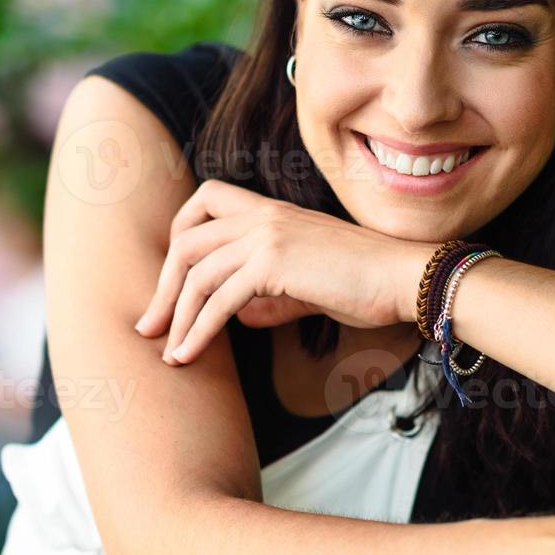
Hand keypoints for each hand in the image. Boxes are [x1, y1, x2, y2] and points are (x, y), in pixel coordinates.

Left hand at [134, 180, 435, 363]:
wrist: (404, 278)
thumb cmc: (365, 283)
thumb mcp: (307, 285)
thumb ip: (270, 295)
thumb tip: (237, 316)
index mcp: (271, 210)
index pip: (205, 200)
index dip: (180, 235)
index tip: (174, 280)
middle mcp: (263, 215)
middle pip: (188, 241)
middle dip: (164, 287)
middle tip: (150, 327)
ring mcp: (267, 235)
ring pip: (197, 272)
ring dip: (176, 317)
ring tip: (168, 353)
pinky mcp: (274, 264)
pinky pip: (218, 298)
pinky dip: (198, 330)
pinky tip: (188, 355)